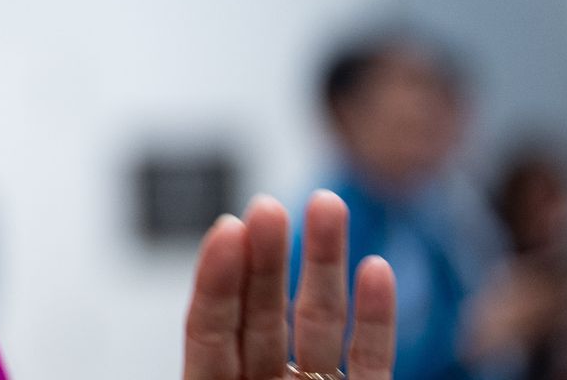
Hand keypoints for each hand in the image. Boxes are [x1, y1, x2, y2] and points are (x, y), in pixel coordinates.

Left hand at [182, 191, 396, 379]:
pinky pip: (370, 360)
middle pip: (261, 314)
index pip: (211, 330)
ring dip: (324, 262)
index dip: (218, 280)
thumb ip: (208, 373)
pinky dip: (375, 318)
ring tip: (327, 205)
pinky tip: (375, 269)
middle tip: (268, 206)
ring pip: (318, 322)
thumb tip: (190, 346)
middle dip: (266, 256)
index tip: (229, 227)